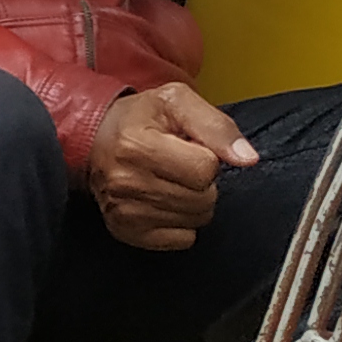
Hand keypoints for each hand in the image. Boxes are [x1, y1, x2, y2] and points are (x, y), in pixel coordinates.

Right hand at [90, 82, 258, 250]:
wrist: (94, 137)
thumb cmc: (138, 118)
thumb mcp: (177, 102)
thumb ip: (217, 126)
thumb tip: (247, 158)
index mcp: (137, 145)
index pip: (205, 169)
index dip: (206, 156)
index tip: (188, 147)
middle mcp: (126, 182)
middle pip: (203, 199)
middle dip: (202, 182)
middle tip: (180, 165)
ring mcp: (124, 210)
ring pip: (196, 221)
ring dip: (193, 201)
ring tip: (171, 180)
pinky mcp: (125, 230)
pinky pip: (182, 239)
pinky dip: (181, 223)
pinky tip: (163, 201)